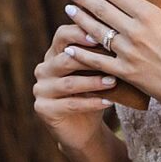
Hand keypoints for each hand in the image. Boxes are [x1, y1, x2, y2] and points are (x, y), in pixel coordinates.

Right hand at [32, 23, 117, 150]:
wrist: (84, 129)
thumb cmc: (93, 93)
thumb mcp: (96, 71)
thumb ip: (99, 54)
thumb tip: (120, 34)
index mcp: (54, 54)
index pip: (62, 35)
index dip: (80, 33)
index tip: (101, 35)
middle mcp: (43, 69)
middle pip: (65, 58)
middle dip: (90, 59)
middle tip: (112, 57)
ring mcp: (41, 90)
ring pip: (69, 83)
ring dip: (93, 82)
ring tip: (113, 81)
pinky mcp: (43, 109)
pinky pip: (70, 105)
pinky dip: (91, 103)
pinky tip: (108, 102)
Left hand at [61, 0, 160, 118]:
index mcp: (151, 15)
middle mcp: (136, 31)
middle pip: (102, 10)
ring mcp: (128, 52)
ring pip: (96, 32)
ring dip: (80, 19)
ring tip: (69, 9)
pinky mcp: (125, 72)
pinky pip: (97, 61)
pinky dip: (81, 53)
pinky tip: (70, 46)